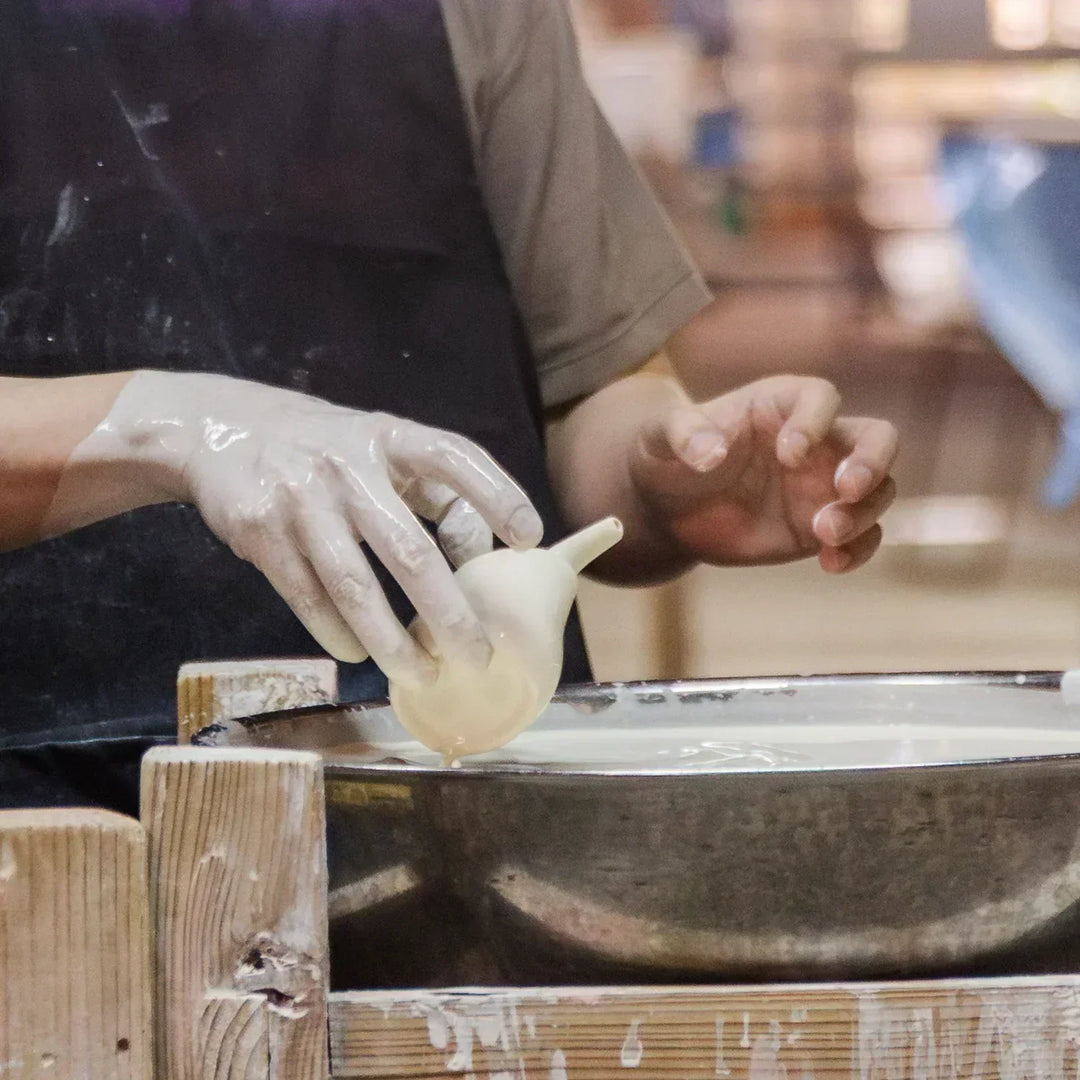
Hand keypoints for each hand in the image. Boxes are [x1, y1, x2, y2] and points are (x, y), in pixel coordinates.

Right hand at [65, 372, 542, 681]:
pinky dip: (335, 631)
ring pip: (354, 585)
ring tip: (422, 674)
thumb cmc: (329, 450)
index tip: (530, 538)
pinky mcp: (261, 530)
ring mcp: (301, 498)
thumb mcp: (383, 452)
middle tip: (477, 657)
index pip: (454, 458)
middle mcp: (348, 465)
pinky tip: (358, 654)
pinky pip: (307, 594)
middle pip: (409, 550)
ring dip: (391, 640)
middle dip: (448, 612)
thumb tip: (486, 555)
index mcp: (389, 437)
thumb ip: (435, 494)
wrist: (221, 430)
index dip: (496, 494)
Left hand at [630, 376, 897, 572]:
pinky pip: (861, 536)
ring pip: (878, 490)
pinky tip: (830, 563)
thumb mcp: (660, 435)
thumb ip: (683, 435)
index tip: (788, 455)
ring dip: (862, 513)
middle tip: (847, 488)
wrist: (665, 507)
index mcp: (780, 404)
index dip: (814, 423)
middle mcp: (816, 440)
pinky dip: (858, 550)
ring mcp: (823, 485)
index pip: (821, 398)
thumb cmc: (666, 454)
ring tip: (823, 533)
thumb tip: (709, 454)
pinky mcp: (819, 527)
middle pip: (876, 436)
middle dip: (873, 461)